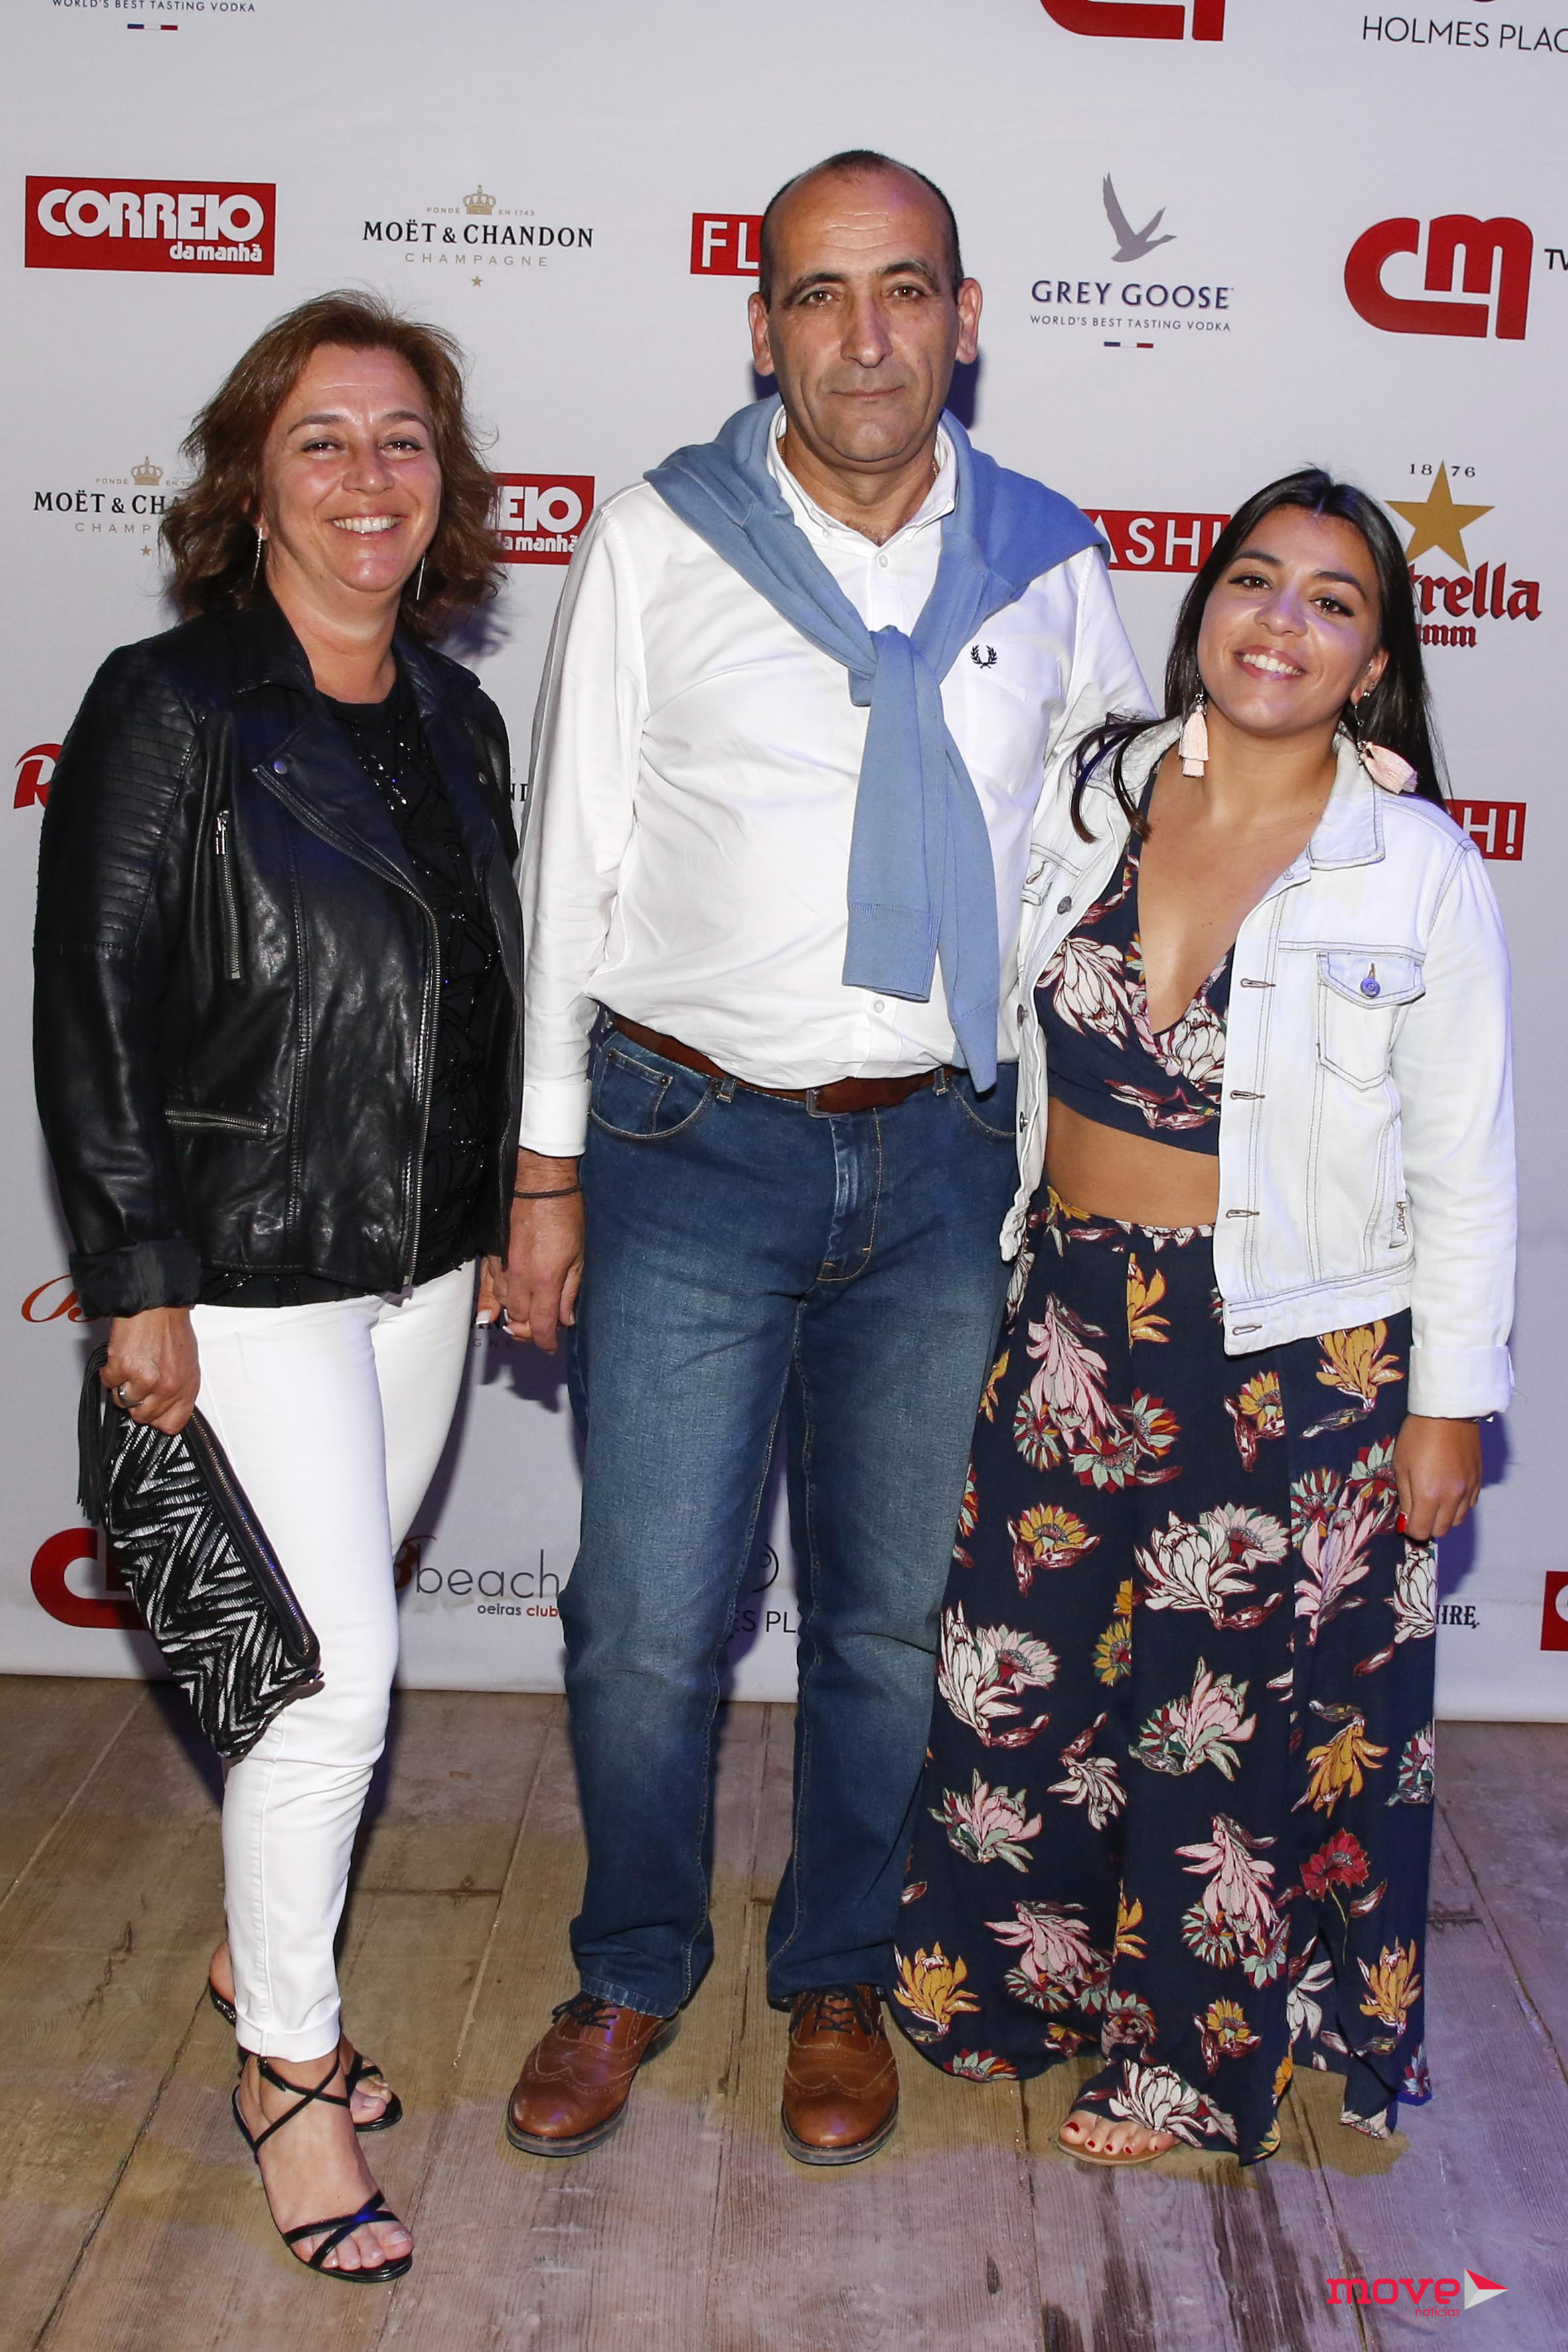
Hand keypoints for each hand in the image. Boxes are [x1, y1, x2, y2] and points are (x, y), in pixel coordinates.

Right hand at [102, 1307, 200, 1434]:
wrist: (156, 1303)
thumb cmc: (171, 1327)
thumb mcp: (187, 1362)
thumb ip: (177, 1387)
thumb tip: (165, 1403)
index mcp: (187, 1386)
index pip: (172, 1424)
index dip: (158, 1419)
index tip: (151, 1409)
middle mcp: (168, 1387)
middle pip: (143, 1417)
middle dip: (137, 1401)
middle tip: (137, 1382)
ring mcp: (146, 1380)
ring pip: (123, 1402)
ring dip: (122, 1386)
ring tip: (130, 1366)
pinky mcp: (124, 1369)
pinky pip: (108, 1383)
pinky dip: (109, 1371)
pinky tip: (120, 1356)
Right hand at [492, 1150, 584, 1353]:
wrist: (539, 1183)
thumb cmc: (564, 1214)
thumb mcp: (578, 1256)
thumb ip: (570, 1291)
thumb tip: (566, 1318)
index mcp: (545, 1280)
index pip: (541, 1325)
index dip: (545, 1342)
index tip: (550, 1346)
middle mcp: (520, 1278)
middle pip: (520, 1320)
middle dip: (531, 1330)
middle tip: (541, 1330)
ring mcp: (502, 1268)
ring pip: (504, 1306)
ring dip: (515, 1316)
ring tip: (524, 1319)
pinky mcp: (491, 1256)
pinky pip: (487, 1288)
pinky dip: (490, 1304)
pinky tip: (490, 1315)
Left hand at [1392, 1413, 1481, 1541]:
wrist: (1448, 1411)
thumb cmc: (1418, 1435)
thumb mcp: (1401, 1465)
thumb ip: (1405, 1497)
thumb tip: (1406, 1520)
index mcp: (1429, 1495)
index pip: (1421, 1531)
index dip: (1411, 1530)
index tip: (1405, 1521)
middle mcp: (1452, 1497)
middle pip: (1441, 1530)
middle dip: (1427, 1525)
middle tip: (1417, 1511)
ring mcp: (1468, 1489)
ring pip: (1457, 1520)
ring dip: (1444, 1517)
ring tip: (1433, 1501)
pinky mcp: (1478, 1480)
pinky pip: (1469, 1505)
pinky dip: (1458, 1505)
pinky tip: (1448, 1491)